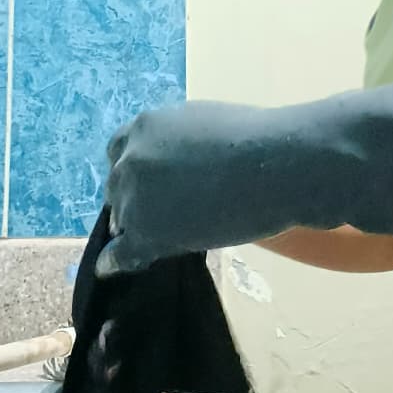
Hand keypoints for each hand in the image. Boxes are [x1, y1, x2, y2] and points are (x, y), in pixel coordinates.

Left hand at [97, 100, 285, 277]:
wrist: (277, 164)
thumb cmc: (256, 139)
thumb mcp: (203, 123)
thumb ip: (179, 142)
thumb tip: (181, 164)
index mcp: (145, 127)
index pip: (119, 151)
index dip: (133, 171)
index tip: (146, 184)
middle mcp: (130, 159)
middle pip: (118, 186)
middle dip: (135, 199)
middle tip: (162, 213)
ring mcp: (135, 197)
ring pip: (122, 220)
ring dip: (137, 228)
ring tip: (159, 241)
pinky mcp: (146, 233)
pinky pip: (120, 254)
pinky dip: (116, 262)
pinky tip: (114, 269)